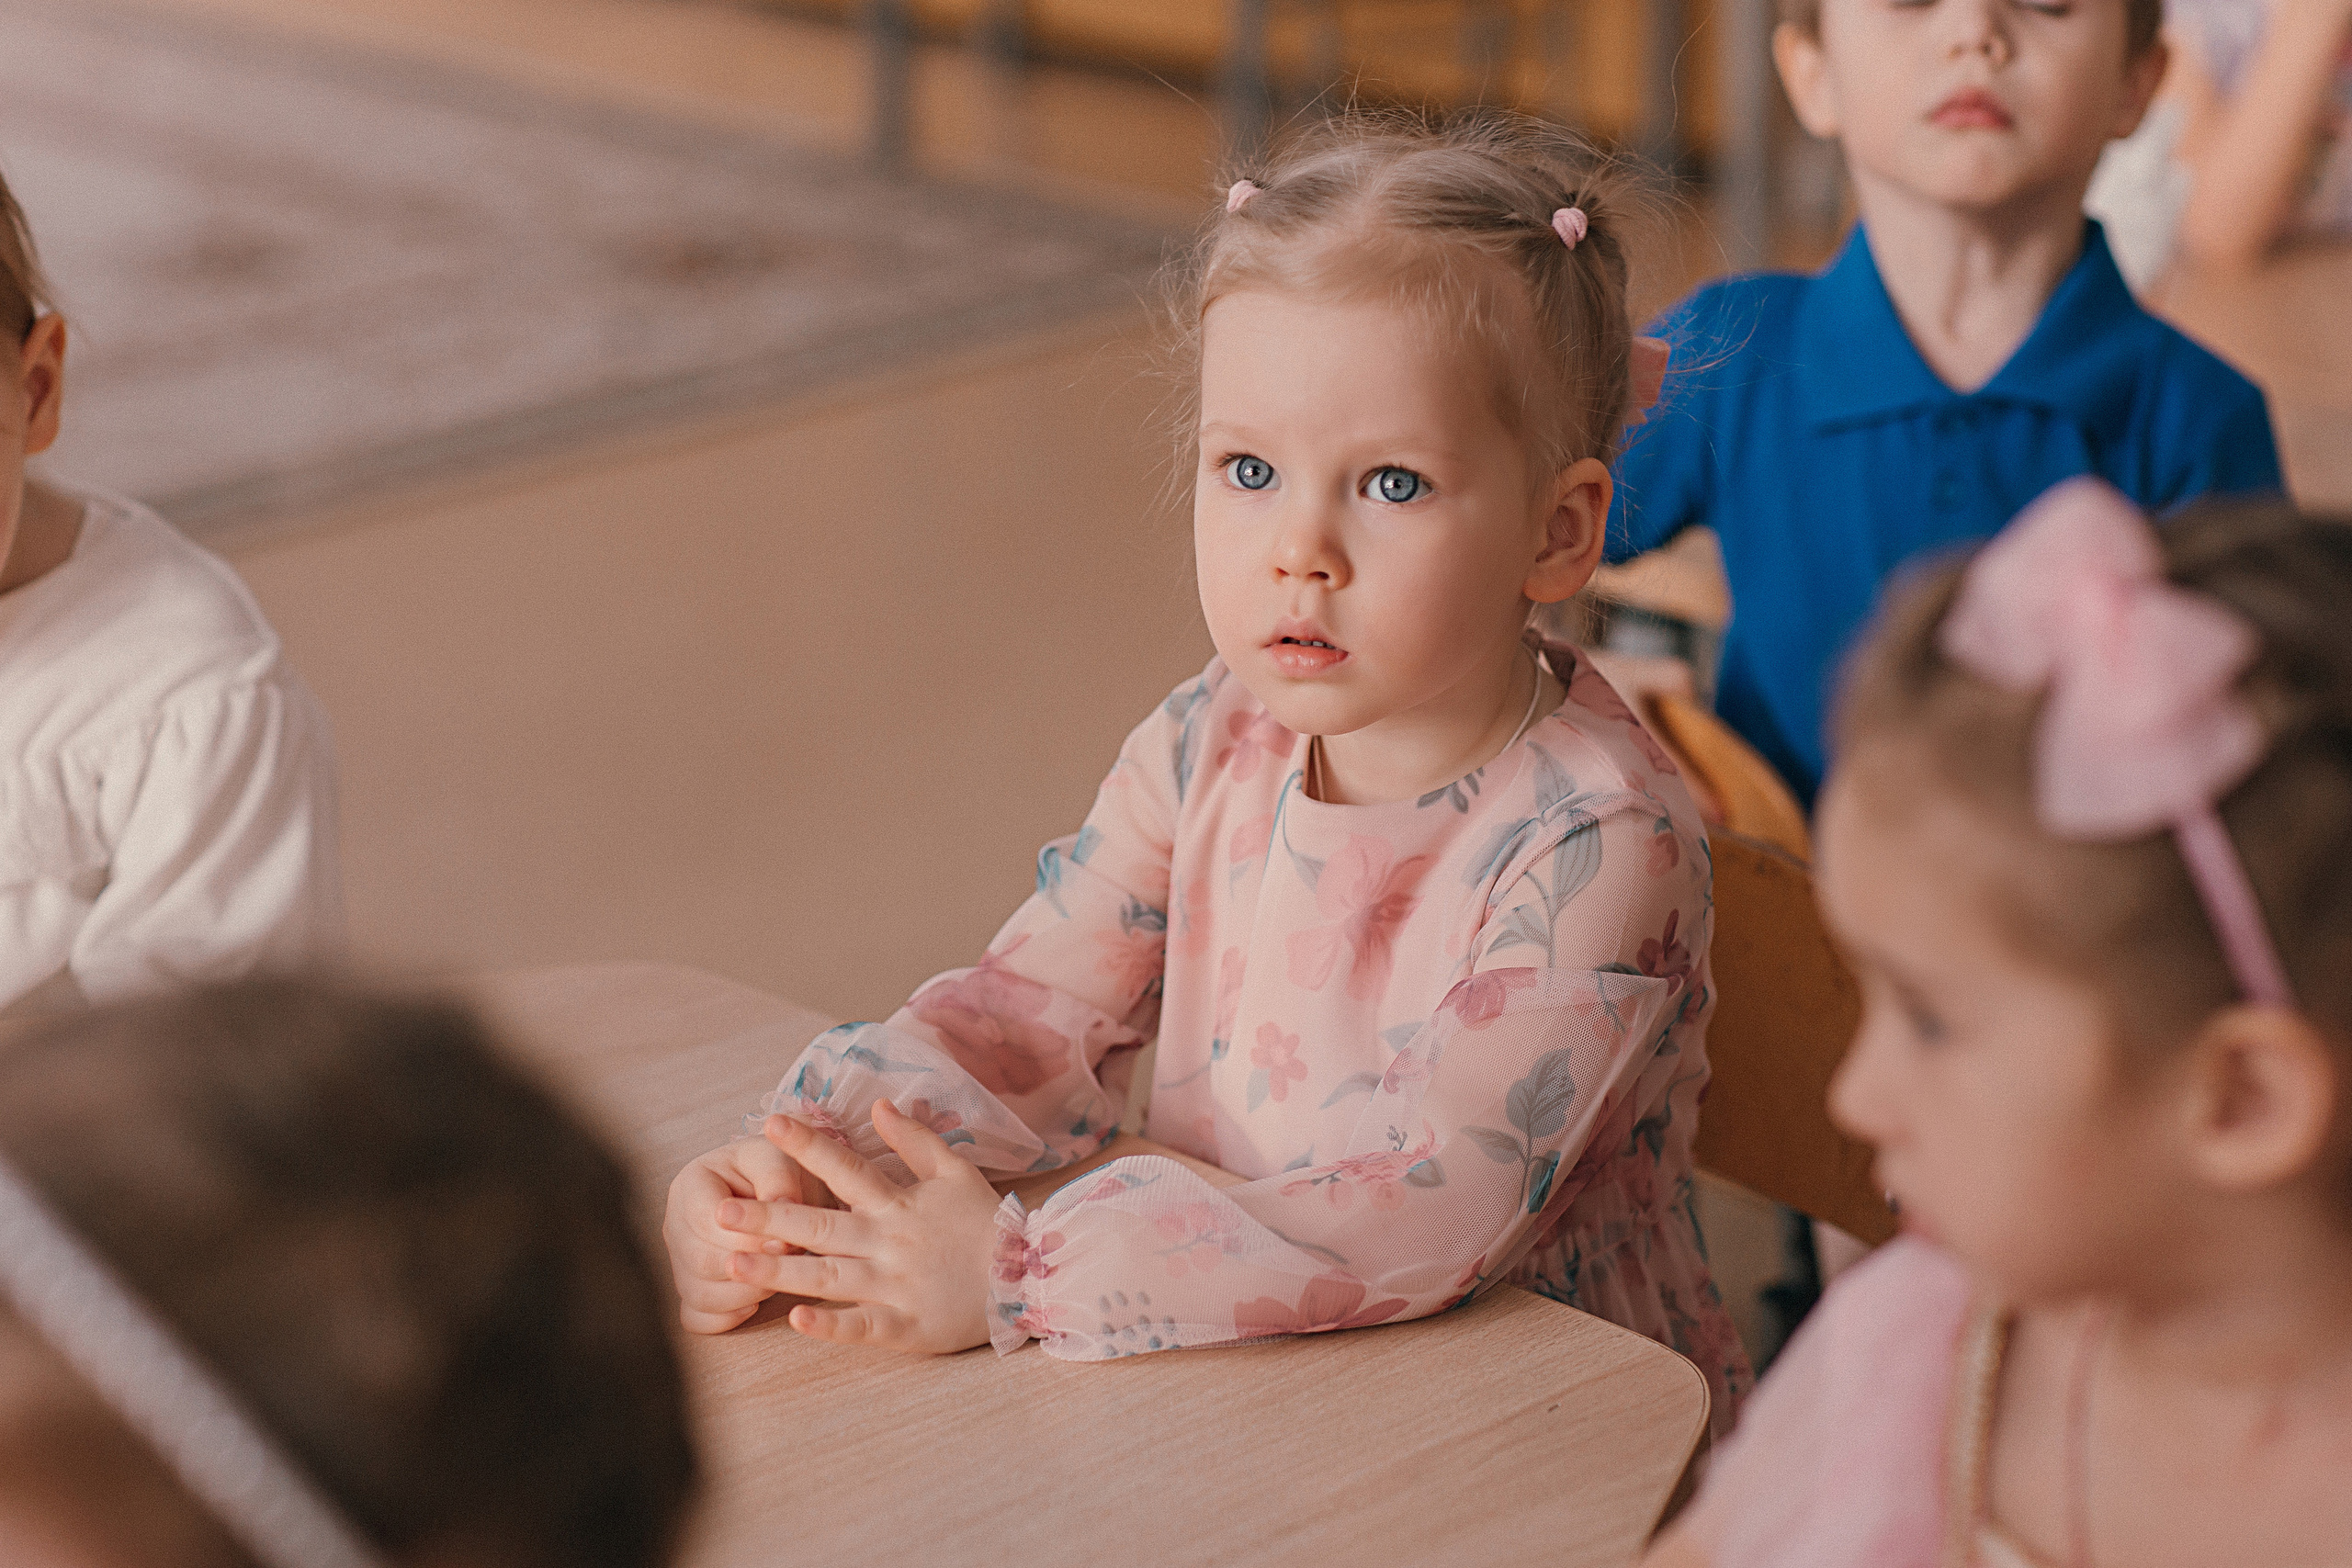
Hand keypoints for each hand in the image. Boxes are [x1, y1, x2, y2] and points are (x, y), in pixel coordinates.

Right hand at [663, 1130, 837, 1333]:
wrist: (777, 1191)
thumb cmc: (776, 1171)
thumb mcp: (781, 1159)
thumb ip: (779, 1179)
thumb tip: (779, 1205)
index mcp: (691, 1183)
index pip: (706, 1220)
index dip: (747, 1237)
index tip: (783, 1240)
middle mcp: (676, 1223)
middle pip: (700, 1262)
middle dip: (750, 1267)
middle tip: (786, 1261)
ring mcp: (679, 1259)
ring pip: (698, 1294)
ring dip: (744, 1293)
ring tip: (777, 1278)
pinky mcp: (691, 1287)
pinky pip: (696, 1318)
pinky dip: (726, 1317)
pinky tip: (756, 1302)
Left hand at [718, 1100, 1001, 1353]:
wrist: (1030, 1278)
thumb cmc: (986, 1224)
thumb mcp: (956, 1171)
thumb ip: (915, 1140)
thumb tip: (880, 1104)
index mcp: (898, 1203)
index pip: (845, 1167)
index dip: (808, 1145)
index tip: (768, 1124)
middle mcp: (889, 1241)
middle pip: (820, 1226)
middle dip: (768, 1216)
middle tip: (717, 1210)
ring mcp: (895, 1285)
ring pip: (828, 1277)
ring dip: (781, 1269)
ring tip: (733, 1263)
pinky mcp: (906, 1325)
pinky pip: (862, 1326)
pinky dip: (830, 1325)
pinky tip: (795, 1321)